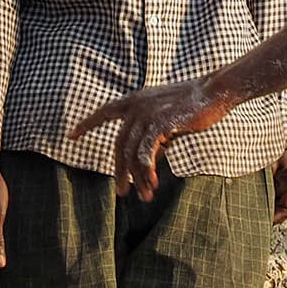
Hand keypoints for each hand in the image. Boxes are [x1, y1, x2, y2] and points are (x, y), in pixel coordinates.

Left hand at [72, 78, 232, 199]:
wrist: (215, 91)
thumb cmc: (195, 106)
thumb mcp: (168, 121)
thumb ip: (153, 137)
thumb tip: (147, 162)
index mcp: (135, 101)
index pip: (104, 112)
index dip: (87, 124)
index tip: (72, 136)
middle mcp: (136, 106)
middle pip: (119, 145)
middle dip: (120, 171)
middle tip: (122, 192)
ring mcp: (146, 114)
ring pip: (131, 153)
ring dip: (137, 177)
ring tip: (143, 196)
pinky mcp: (159, 123)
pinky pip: (145, 153)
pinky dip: (146, 171)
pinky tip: (152, 183)